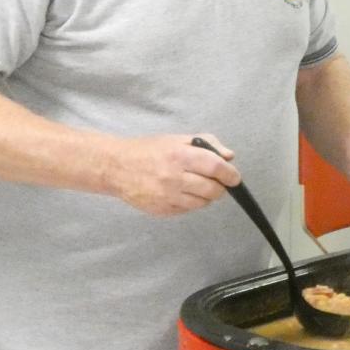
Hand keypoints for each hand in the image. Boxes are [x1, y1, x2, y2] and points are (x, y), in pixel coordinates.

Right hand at [110, 133, 240, 215]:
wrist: (115, 167)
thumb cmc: (147, 150)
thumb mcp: (176, 139)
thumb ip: (206, 144)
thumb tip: (229, 157)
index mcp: (180, 156)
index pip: (216, 168)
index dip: (230, 174)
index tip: (234, 177)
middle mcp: (175, 178)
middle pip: (213, 190)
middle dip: (220, 187)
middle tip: (217, 182)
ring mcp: (168, 196)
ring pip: (202, 203)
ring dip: (206, 196)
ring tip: (198, 186)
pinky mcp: (162, 210)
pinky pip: (187, 210)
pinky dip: (191, 203)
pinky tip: (182, 193)